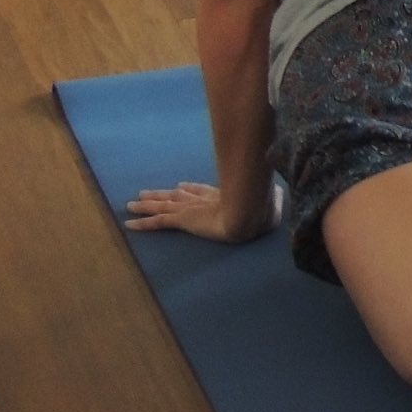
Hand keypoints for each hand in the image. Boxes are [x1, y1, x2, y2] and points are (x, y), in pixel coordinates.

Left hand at [126, 181, 282, 244]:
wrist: (249, 216)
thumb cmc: (261, 211)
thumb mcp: (271, 205)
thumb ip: (273, 200)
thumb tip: (282, 194)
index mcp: (222, 196)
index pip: (200, 192)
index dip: (189, 190)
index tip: (180, 187)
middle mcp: (203, 200)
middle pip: (177, 196)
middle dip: (162, 195)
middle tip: (145, 193)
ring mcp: (191, 209)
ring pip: (163, 206)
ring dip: (146, 205)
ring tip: (130, 204)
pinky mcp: (183, 220)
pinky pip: (158, 222)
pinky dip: (143, 223)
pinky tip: (129, 224)